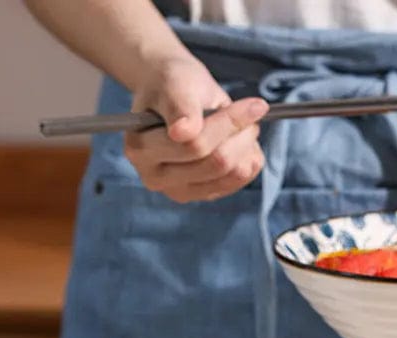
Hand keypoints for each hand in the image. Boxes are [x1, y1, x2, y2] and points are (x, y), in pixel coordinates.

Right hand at [125, 57, 267, 202]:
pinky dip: (249, 161)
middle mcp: (155, 177)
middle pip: (214, 163)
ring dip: (247, 148)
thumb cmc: (173, 84)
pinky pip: (236, 184)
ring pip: (229, 176)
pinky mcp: (200, 196)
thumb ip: (179, 105)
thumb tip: (182, 132)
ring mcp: (179, 191)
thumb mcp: (175, 82)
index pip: (194, 145)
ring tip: (246, 125)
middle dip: (240, 135)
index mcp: (140, 148)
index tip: (256, 104)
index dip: (229, 124)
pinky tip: (245, 143)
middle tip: (252, 113)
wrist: (174, 95)